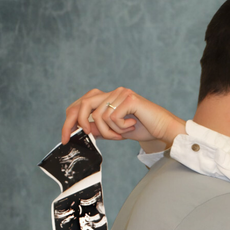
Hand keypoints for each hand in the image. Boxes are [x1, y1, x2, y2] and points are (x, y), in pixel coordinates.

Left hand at [61, 87, 185, 147]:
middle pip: (84, 104)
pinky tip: (131, 126)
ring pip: (100, 116)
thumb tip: (83, 131)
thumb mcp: (116, 131)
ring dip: (109, 131)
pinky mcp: (129, 98)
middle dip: (79, 123)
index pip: (81, 104)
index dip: (70, 119)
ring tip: (122, 134)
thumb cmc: (144, 128)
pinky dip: (120, 128)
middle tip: (83, 137)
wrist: (163, 129)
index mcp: (108, 98)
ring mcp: (121, 93)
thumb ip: (100, 129)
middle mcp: (113, 92)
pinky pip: (113, 117)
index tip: (66, 137)